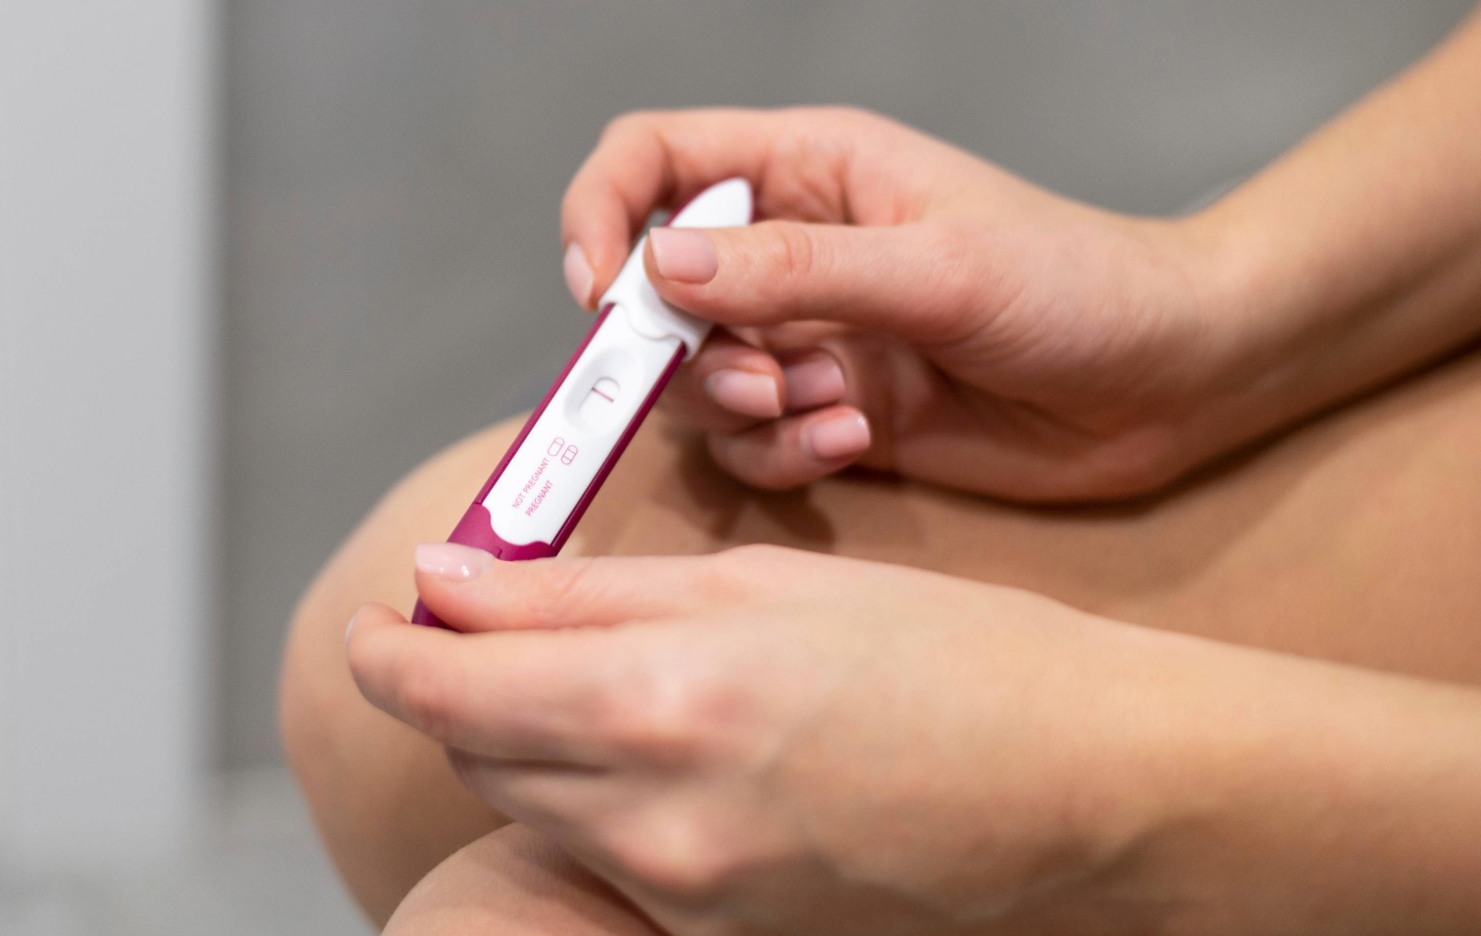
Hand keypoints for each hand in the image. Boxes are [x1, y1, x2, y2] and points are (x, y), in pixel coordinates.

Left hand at [351, 545, 1480, 935]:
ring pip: (530, 803)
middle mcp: (651, 810)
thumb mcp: (762, 580)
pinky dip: (600, 794)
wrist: (1088, 787)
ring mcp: (682, 887)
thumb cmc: (950, 653)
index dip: (393, 645)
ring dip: (526, 736)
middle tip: (503, 622)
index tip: (392, 613)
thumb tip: (449, 583)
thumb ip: (585, 592)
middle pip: (471, 745)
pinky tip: (674, 744)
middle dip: (461, 681)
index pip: (442, 681)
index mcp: (657, 695)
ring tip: (605, 676)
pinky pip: (606, 853)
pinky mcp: (716, 929)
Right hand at [560, 106, 1235, 499]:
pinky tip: (857, 442)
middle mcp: (790, 249)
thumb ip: (796, 270)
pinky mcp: (829, 411)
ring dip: (740, 410)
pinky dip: (784, 453)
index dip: (602, 216)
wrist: (1173, 381)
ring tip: (827, 413)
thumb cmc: (1077, 287)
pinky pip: (753, 443)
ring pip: (695, 381)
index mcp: (807, 168)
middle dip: (684, 352)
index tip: (604, 295)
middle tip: (759, 383)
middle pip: (655, 292)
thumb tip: (657, 268)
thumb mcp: (936, 268)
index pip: (653, 162)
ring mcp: (807, 335)